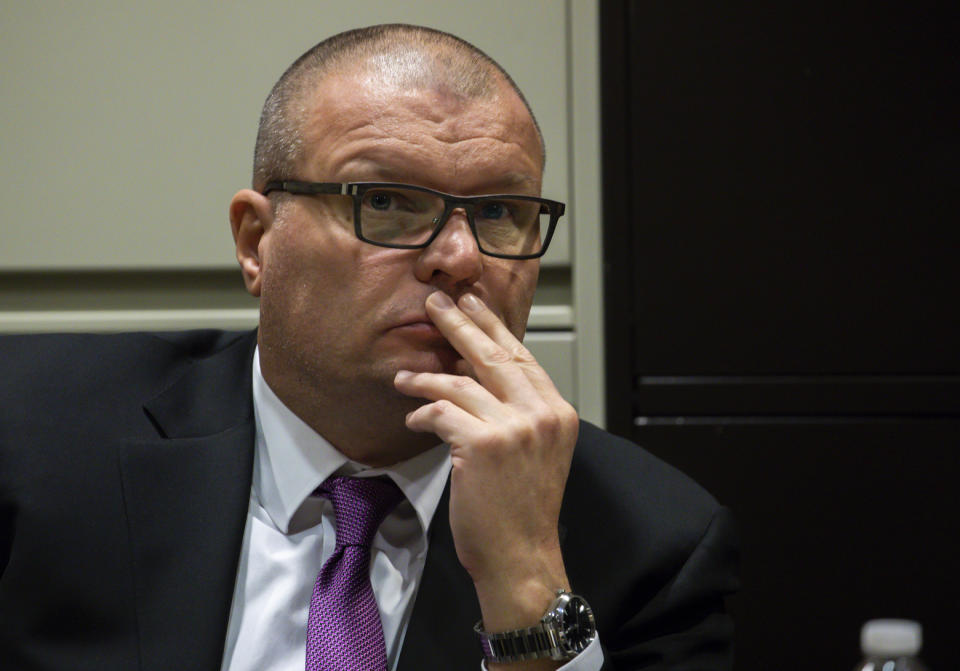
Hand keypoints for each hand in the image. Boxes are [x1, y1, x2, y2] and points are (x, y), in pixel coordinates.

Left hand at [394, 290, 578, 637]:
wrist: (521, 557)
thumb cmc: (522, 511)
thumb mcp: (535, 453)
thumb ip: (517, 413)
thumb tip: (476, 376)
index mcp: (557, 414)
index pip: (523, 358)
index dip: (495, 327)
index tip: (476, 304)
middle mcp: (541, 415)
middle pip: (495, 356)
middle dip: (462, 325)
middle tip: (438, 303)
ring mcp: (513, 428)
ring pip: (460, 383)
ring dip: (425, 378)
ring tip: (403, 377)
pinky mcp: (482, 444)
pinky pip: (441, 412)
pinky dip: (423, 413)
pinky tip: (413, 418)